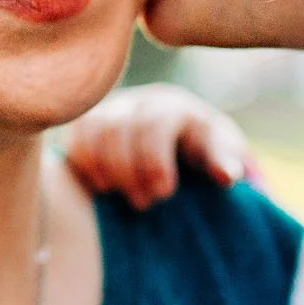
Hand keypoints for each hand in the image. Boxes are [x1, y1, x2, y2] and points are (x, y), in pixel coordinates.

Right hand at [61, 83, 258, 209]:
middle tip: (146, 203)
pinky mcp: (90, 121)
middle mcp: (142, 101)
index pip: (157, 124)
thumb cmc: (202, 152)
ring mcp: (114, 108)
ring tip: (119, 197)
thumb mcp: (220, 154)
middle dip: (130, 170)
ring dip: (105, 168)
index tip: (165, 194)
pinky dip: (83, 162)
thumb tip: (227, 175)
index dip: (155, 160)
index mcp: (176, 107)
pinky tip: (100, 188)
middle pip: (121, 128)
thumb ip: (223, 161)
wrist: (180, 140)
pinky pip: (76, 134)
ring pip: (95, 128)